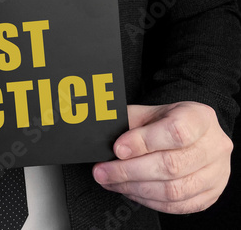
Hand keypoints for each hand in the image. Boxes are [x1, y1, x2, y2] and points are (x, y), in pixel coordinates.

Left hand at [92, 102, 232, 213]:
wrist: (191, 131)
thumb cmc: (168, 121)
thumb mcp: (148, 113)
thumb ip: (129, 124)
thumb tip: (104, 140)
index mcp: (199, 118)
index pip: (175, 132)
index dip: (143, 142)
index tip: (118, 149)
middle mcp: (214, 146)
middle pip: (171, 165)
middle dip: (129, 171)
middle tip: (103, 171)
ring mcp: (216, 173)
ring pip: (173, 190)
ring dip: (134, 188)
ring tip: (111, 182)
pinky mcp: (210, 195)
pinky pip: (177, 206)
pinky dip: (148, 201)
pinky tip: (129, 190)